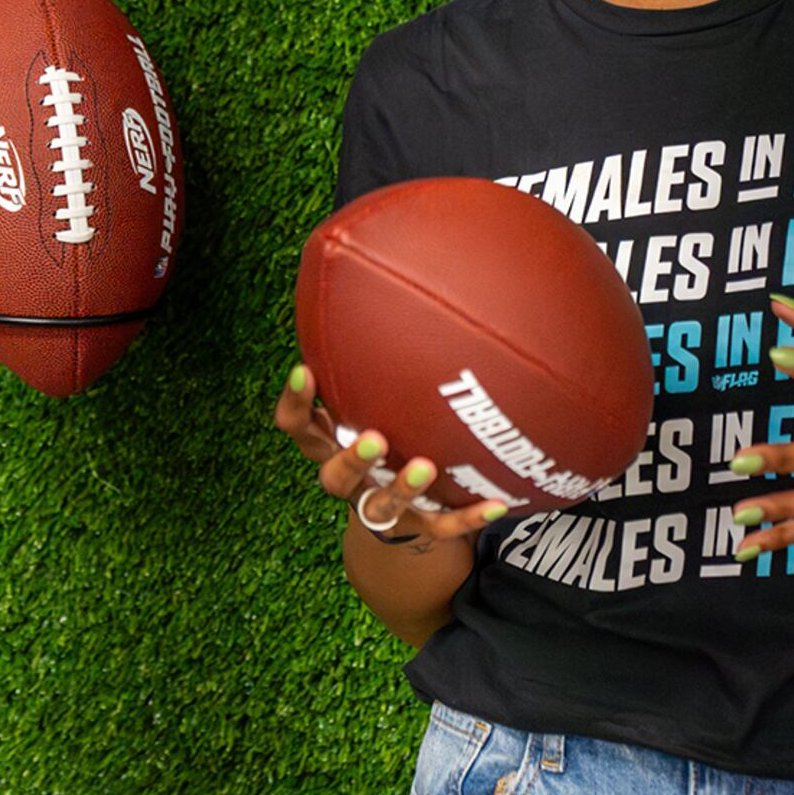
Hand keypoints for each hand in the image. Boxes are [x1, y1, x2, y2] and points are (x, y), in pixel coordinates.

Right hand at [273, 362, 506, 548]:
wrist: (403, 506)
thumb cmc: (387, 424)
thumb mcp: (375, 390)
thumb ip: (380, 345)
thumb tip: (406, 268)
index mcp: (332, 440)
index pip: (296, 425)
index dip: (295, 402)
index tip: (305, 370)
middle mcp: (350, 474)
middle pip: (331, 476)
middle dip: (350, 458)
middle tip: (373, 437)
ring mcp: (380, 503)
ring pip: (380, 507)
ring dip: (400, 490)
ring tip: (424, 467)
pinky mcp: (419, 525)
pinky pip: (442, 526)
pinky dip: (468, 517)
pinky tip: (499, 502)